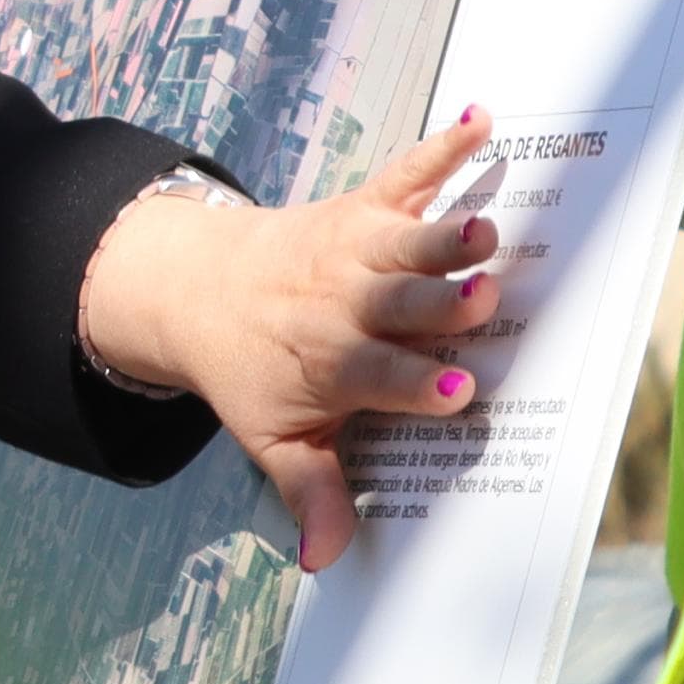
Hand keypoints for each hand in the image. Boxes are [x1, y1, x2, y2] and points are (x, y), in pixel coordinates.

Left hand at [73, 114, 500, 570]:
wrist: (198, 288)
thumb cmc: (248, 368)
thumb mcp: (272, 437)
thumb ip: (308, 492)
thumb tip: (324, 564)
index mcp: (336, 364)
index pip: (387, 379)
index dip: (421, 385)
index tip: (457, 391)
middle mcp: (349, 304)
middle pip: (403, 307)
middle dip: (441, 306)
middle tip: (481, 299)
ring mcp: (357, 250)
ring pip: (408, 243)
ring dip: (446, 235)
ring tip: (485, 228)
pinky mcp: (362, 207)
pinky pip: (405, 172)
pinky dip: (441, 146)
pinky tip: (478, 119)